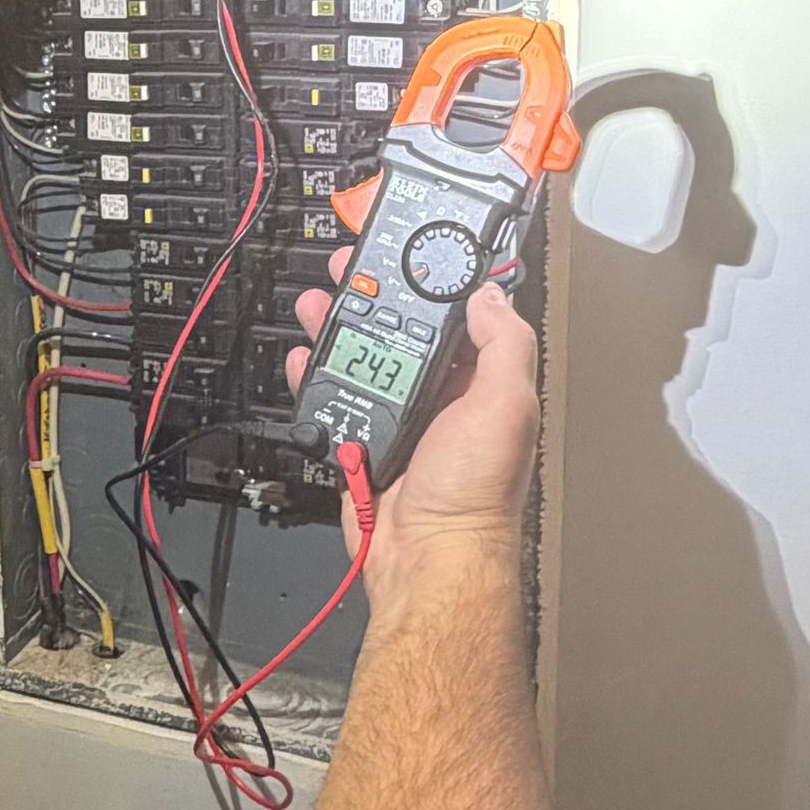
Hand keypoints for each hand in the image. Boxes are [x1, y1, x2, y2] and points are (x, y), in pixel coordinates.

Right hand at [287, 261, 537, 609]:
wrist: (425, 556)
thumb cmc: (474, 497)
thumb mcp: (505, 406)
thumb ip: (503, 345)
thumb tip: (490, 295)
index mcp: (479, 384)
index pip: (459, 317)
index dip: (434, 282)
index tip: (413, 254)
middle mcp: (441, 399)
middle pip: (401, 331)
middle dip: (374, 297)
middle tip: (352, 269)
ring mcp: (399, 419)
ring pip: (362, 359)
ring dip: (337, 327)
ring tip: (318, 302)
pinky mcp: (362, 440)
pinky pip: (332, 399)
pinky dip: (314, 375)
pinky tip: (304, 357)